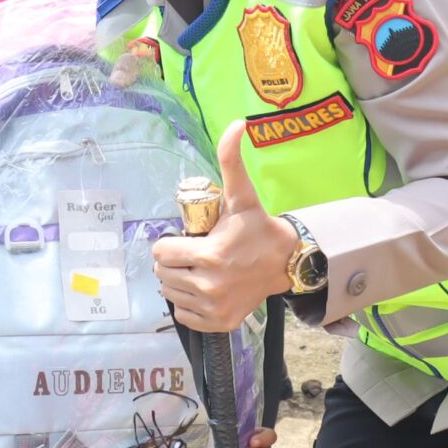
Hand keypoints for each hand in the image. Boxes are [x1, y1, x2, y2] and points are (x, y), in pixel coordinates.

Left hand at [154, 122, 297, 332]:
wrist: (286, 263)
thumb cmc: (258, 229)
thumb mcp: (242, 196)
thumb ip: (231, 161)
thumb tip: (237, 125)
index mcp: (210, 256)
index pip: (161, 253)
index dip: (169, 244)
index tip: (186, 239)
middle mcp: (209, 285)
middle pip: (163, 274)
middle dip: (172, 262)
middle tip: (194, 253)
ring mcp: (214, 307)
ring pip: (171, 293)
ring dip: (179, 281)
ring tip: (200, 269)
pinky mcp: (219, 322)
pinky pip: (184, 314)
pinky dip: (189, 303)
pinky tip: (205, 288)